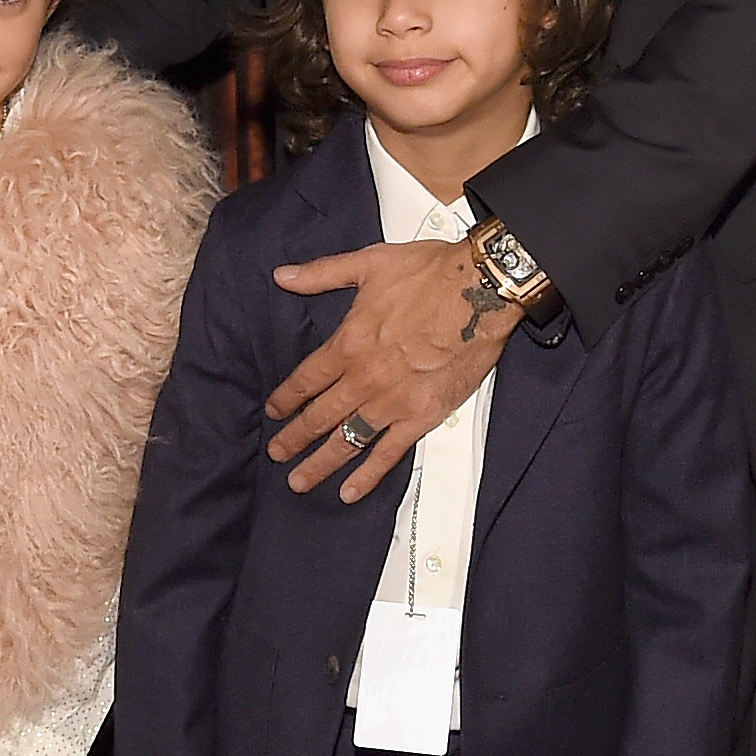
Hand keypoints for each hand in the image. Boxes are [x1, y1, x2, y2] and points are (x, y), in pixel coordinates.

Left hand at [266, 241, 523, 498]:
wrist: (481, 291)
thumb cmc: (431, 273)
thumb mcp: (369, 263)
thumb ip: (321, 273)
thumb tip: (282, 276)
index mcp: (348, 343)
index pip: (305, 380)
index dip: (286, 399)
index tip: (274, 412)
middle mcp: (364, 378)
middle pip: (319, 417)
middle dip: (294, 438)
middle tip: (277, 454)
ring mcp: (392, 401)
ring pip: (346, 441)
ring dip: (320, 464)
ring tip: (299, 481)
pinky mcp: (422, 416)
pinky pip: (389, 453)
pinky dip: (368, 475)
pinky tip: (349, 491)